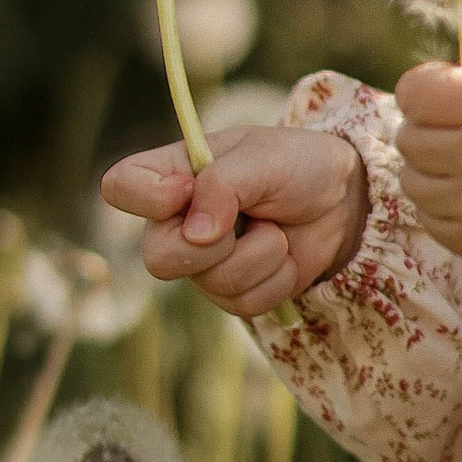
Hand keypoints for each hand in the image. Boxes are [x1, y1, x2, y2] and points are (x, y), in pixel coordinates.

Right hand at [100, 127, 369, 320]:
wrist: (342, 202)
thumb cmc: (298, 165)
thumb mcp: (264, 158)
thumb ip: (224, 186)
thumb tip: (197, 234)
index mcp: (172, 173)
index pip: (120, 187)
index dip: (148, 197)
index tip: (188, 189)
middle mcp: (176, 221)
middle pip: (157, 257)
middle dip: (214, 245)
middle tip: (250, 219)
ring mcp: (201, 262)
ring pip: (209, 283)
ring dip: (260, 255)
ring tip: (277, 229)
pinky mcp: (232, 293)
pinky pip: (243, 303)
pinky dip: (275, 278)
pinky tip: (284, 255)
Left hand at [392, 56, 461, 265]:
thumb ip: (460, 79)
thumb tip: (413, 93)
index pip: (411, 92)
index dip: (424, 91)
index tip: (441, 96)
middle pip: (406, 138)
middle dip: (427, 132)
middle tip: (458, 134)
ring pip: (411, 181)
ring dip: (431, 171)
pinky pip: (427, 217)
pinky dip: (443, 206)